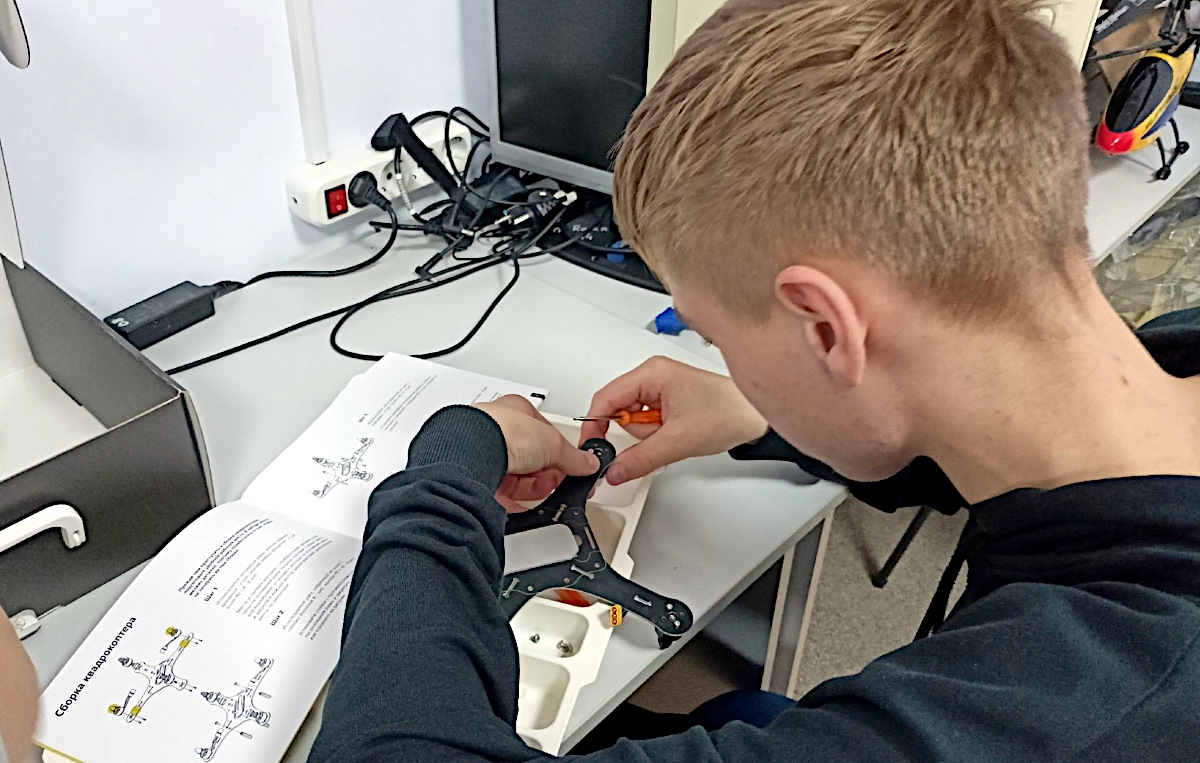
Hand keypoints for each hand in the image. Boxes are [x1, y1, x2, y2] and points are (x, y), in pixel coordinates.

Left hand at [474, 396, 600, 511]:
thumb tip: (586, 462)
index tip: (573, 465)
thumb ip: (572, 455)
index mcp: (515, 411)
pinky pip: (500, 493)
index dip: (561, 451)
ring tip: (545, 492)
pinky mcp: (476, 478)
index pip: (544, 432)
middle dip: (547, 471)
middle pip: (531, 456)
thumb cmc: (503, 432)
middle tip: (561, 481)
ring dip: (533, 486)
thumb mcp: (552, 441)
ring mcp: (485, 455)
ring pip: (516, 475)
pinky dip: (514, 502)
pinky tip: (524, 505)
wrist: (470, 452)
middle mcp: (497, 430)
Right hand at [581, 357, 767, 484]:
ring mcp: (662, 386)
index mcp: (652, 372)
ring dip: (650, 434)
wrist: (755, 416)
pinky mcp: (669, 398)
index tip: (592, 445)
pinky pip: (649, 422)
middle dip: (637, 432)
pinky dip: (659, 433)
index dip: (595, 423)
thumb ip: (640, 458)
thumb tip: (614, 470)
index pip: (606, 397)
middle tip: (659, 438)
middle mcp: (654, 375)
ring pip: (634, 419)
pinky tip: (678, 433)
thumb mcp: (678, 441)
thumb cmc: (728, 413)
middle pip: (619, 410)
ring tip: (675, 434)